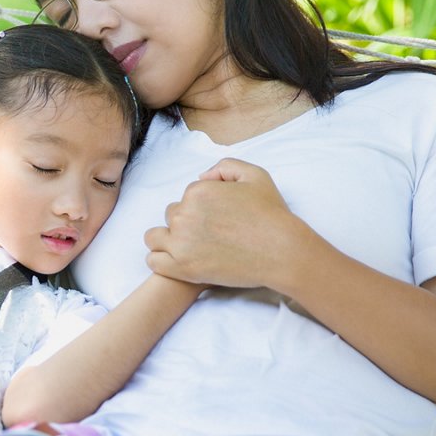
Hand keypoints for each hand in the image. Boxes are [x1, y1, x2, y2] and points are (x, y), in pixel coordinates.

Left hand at [143, 158, 310, 289]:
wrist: (282, 252)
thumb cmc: (272, 214)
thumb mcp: (255, 175)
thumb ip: (224, 167)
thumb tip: (202, 178)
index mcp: (197, 191)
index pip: (186, 197)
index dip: (202, 208)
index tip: (220, 221)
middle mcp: (184, 214)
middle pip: (171, 216)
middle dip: (186, 224)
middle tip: (210, 236)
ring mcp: (180, 242)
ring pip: (155, 237)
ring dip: (168, 240)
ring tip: (190, 248)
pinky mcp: (182, 268)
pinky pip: (153, 260)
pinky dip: (162, 259)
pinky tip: (181, 261)